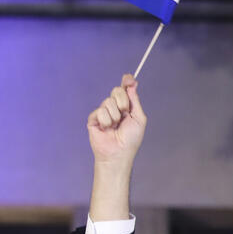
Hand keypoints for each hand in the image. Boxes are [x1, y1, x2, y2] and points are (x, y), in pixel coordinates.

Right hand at [87, 75, 146, 221]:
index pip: (124, 89)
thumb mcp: (138, 118)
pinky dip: (106, 121)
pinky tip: (106, 129)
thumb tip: (132, 84)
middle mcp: (114, 108)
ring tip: (115, 127)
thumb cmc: (131, 140)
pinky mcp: (94, 119)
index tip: (128, 79)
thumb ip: (135, 100)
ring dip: (115, 116)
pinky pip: (100, 111)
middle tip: (124, 114)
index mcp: (126, 107)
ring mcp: (103, 113)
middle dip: (122, 101)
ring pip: (108, 101)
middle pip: (116, 91)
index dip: (126, 82)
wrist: (118, 154)